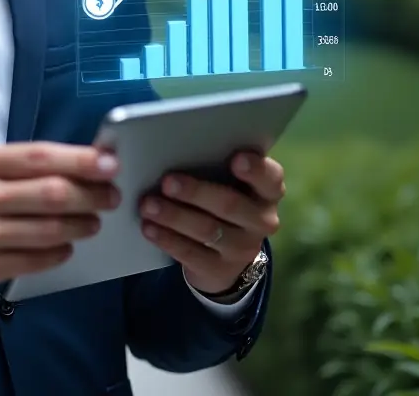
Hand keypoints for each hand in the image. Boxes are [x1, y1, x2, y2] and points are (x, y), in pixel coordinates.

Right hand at [0, 141, 120, 298]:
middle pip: (51, 194)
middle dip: (90, 195)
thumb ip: (17, 164)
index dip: (81, 160)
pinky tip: (67, 246)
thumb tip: (77, 164)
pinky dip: (59, 253)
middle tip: (111, 196)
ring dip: (80, 226)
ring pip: (48, 230)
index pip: (40, 156)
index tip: (110, 163)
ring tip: (92, 222)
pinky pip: (34, 261)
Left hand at [139, 153, 284, 296]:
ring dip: (174, 216)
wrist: (223, 254)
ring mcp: (243, 248)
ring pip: (207, 230)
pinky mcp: (220, 270)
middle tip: (167, 182)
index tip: (236, 159)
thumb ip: (214, 165)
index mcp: (267, 191)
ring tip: (148, 205)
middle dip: (196, 192)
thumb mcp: (226, 182)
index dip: (256, 169)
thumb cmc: (220, 199)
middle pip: (231, 204)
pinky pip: (191, 254)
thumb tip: (175, 148)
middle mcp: (262, 220)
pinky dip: (167, 239)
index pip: (270, 177)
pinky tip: (148, 228)